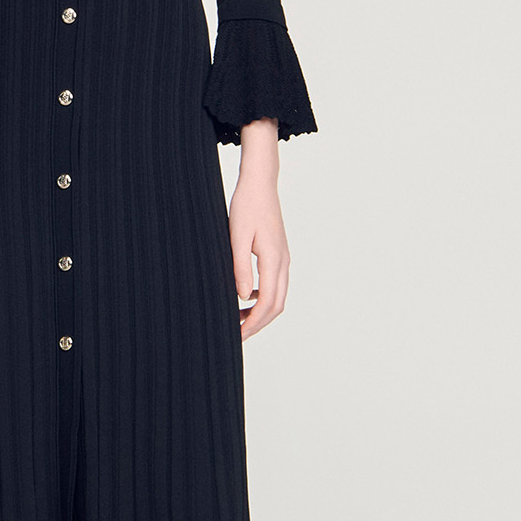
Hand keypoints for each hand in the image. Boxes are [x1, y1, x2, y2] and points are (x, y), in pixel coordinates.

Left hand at [230, 118, 288, 339]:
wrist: (260, 184)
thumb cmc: (246, 206)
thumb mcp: (237, 236)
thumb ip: (240, 267)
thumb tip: (242, 297)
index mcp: (273, 260)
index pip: (267, 303)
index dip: (253, 323)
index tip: (237, 334)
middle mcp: (283, 263)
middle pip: (276, 306)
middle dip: (258, 324)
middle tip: (237, 335)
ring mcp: (283, 259)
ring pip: (278, 296)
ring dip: (261, 312)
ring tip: (238, 319)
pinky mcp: (279, 254)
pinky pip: (275, 284)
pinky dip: (263, 298)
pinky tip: (244, 297)